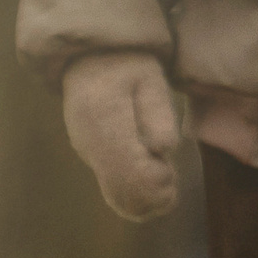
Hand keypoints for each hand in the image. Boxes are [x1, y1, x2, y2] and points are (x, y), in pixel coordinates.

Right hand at [62, 52, 180, 220]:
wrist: (92, 58)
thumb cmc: (128, 63)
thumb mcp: (150, 77)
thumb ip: (158, 113)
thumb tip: (162, 151)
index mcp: (104, 119)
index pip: (131, 169)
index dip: (156, 181)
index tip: (170, 171)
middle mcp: (89, 143)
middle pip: (122, 190)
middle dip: (153, 195)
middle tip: (170, 178)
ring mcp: (87, 153)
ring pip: (116, 196)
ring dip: (146, 199)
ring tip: (163, 178)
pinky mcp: (91, 158)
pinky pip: (112, 189)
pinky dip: (135, 197)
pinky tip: (151, 183)